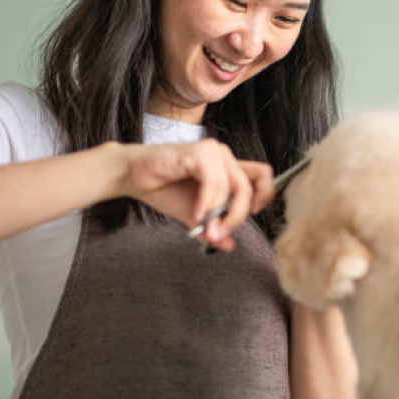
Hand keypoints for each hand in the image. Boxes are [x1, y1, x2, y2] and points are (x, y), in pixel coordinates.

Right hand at [121, 140, 274, 250]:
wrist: (133, 176)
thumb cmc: (163, 189)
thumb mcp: (194, 215)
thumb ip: (213, 228)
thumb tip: (229, 246)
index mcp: (228, 168)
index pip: (263, 174)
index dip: (265, 195)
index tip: (252, 213)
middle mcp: (224, 157)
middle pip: (248, 188)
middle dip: (236, 217)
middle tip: (218, 233)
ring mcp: (212, 152)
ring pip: (231, 187)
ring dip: (217, 213)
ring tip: (201, 225)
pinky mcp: (199, 152)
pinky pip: (213, 182)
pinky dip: (206, 202)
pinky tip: (195, 213)